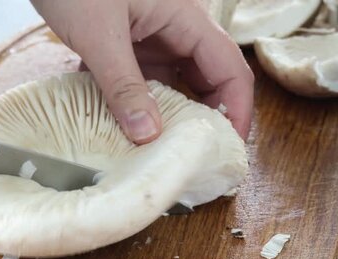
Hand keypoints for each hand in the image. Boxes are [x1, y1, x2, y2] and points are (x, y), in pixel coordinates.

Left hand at [30, 0, 253, 143]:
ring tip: (160, 152)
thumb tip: (147, 136)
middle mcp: (174, 31)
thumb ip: (122, 85)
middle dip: (205, 120)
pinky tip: (122, 128)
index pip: (231, 69)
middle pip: (208, 80)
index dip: (238, 110)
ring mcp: (150, 38)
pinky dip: (136, 104)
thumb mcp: (99, 34)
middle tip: (195, 158)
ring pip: (173, 85)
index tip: (227, 148)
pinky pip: (142, 82)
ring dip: (167, 116)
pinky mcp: (126, 45)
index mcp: (185, 20)